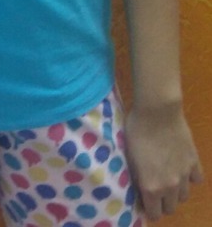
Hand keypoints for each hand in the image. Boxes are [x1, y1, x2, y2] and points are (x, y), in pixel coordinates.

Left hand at [125, 103, 202, 220]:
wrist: (157, 111)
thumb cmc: (136, 130)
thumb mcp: (129, 156)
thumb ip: (136, 176)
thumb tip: (139, 186)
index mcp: (151, 187)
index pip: (154, 214)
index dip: (148, 208)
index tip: (143, 199)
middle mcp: (170, 186)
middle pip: (170, 208)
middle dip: (162, 202)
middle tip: (155, 187)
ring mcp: (185, 175)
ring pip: (184, 196)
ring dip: (176, 191)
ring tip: (167, 176)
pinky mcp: (194, 161)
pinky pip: (196, 179)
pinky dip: (190, 176)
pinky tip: (181, 166)